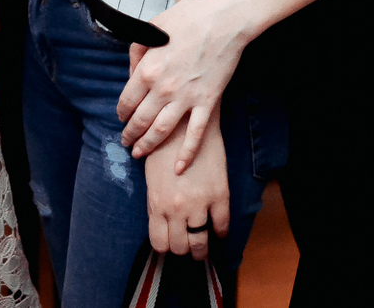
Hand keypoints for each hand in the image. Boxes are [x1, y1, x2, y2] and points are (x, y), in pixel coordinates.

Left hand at [117, 0, 245, 166]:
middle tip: (126, 142)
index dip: (122, 113)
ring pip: (161, 131)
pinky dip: (186, 153)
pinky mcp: (207, 102)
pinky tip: (178, 167)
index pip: (127, 101)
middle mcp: (162, 89)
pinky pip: (195, 134)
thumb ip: (138, 50)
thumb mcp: (154, 27)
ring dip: (147, 145)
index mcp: (147, 70)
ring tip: (139, 153)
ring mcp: (186, 98)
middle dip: (130, 134)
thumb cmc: (189, 17)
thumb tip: (132, 70)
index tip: (122, 118)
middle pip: (140, 120)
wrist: (224, 19)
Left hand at [146, 118, 228, 260]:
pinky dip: (220, 232)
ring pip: (201, 242)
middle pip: (180, 247)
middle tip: (186, 245)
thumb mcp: (151, 178)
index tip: (170, 243)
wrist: (185, 124)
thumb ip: (155, 204)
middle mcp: (178, 209)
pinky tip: (218, 230)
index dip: (165, 246)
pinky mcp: (220, 194)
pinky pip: (222, 224)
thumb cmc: (163, 148)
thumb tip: (159, 223)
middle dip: (182, 249)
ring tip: (202, 247)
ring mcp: (200, 203)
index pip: (160, 243)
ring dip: (201, 248)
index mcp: (157, 205)